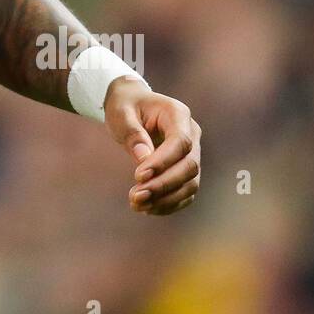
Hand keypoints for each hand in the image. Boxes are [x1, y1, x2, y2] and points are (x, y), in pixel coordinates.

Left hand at [103, 78, 201, 215]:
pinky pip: (185, 191)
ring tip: (138, 205)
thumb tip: (143, 158)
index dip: (163, 162)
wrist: (131, 104)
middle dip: (164, 184)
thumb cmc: (125, 105)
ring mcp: (192, 152)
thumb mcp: (121, 112)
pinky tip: (148, 208)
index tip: (138, 176)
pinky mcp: (186, 169)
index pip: (180, 142)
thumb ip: (132, 132)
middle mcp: (192, 133)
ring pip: (191, 183)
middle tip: (136, 196)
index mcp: (178, 114)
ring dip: (166, 198)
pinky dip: (169, 203)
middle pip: (190, 165)